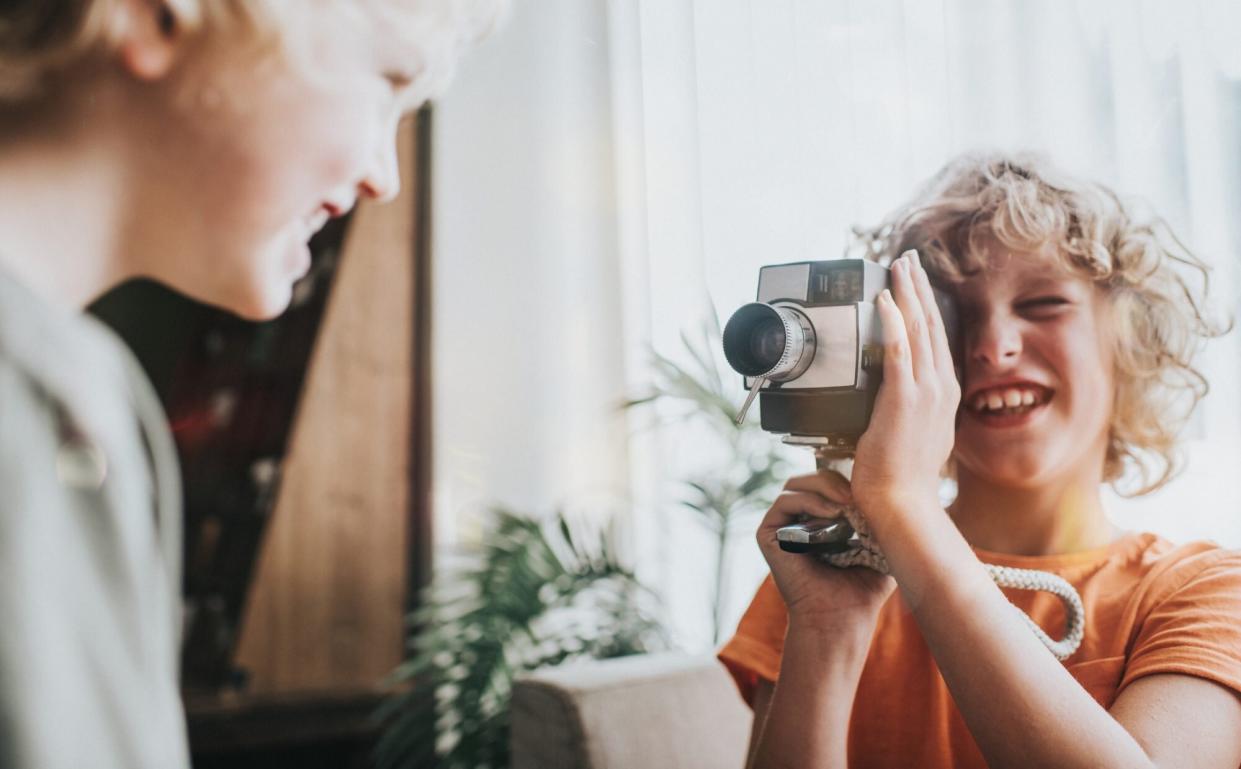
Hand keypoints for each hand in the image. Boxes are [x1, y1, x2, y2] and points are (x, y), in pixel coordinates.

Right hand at [757, 468, 894, 626]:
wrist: (841, 619)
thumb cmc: (863, 588)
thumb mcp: (882, 546)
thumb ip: (885, 517)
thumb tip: (900, 489)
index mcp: (819, 519)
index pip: (827, 481)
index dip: (847, 477)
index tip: (872, 486)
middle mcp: (797, 520)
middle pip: (811, 477)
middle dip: (837, 480)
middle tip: (859, 494)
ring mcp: (781, 526)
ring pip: (796, 484)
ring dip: (824, 487)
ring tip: (847, 503)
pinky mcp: (767, 535)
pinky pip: (784, 501)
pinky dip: (809, 501)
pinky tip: (832, 514)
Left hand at [851, 250, 959, 525]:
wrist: (903, 504)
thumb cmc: (901, 477)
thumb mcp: (915, 434)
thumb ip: (909, 410)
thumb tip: (891, 400)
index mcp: (944, 393)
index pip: (936, 338)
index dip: (925, 305)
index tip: (914, 280)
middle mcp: (941, 387)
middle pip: (931, 325)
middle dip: (918, 287)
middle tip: (908, 259)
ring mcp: (925, 392)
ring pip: (918, 329)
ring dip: (907, 293)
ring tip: (898, 266)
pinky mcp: (904, 400)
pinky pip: (899, 351)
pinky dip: (892, 322)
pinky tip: (885, 299)